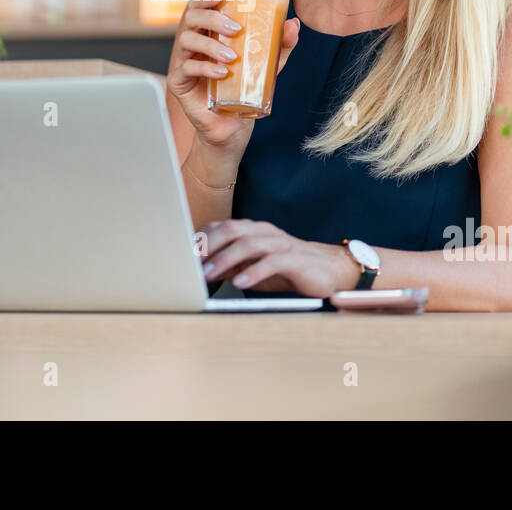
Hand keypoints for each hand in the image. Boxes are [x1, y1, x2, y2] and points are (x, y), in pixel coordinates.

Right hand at [165, 0, 299, 151]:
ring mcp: (182, 61)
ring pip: (186, 40)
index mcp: (206, 32)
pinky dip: (205, 68)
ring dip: (211, 45)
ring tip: (232, 57)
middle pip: (190, 17)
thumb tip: (293, 24)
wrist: (231, 126)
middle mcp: (191, 43)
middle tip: (236, 29)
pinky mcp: (178, 82)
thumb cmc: (243, 89)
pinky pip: (186, 68)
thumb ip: (278, 45)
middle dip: (211, 18)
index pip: (199, 6)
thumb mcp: (265, 64)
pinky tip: (223, 74)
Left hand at [197, 219, 358, 297]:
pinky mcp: (294, 258)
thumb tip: (201, 271)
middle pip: (231, 229)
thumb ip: (230, 266)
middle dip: (209, 245)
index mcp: (253, 230)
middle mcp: (264, 232)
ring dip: (225, 259)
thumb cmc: (287, 270)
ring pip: (248, 244)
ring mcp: (280, 243)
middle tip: (191, 263)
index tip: (182, 254)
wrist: (329, 270)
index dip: (201, 239)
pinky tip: (241, 283)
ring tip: (209, 274)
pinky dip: (254, 272)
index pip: (221, 227)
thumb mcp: (253, 268)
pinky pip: (271, 262)